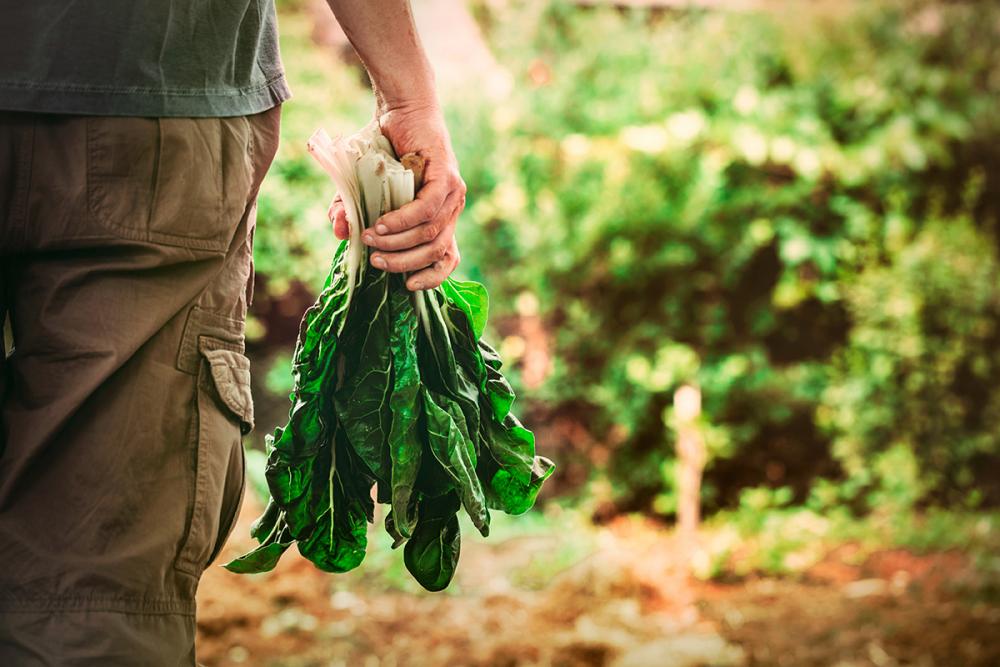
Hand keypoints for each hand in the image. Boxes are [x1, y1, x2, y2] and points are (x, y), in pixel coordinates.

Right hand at [327, 100, 465, 290]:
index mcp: (441, 217)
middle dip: (404, 263)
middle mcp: (452, 208)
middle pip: (437, 251)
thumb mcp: (363, 186)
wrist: (400, 107)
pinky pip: (428, 208)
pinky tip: (382, 224)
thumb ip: (351, 210)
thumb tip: (338, 232)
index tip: (407, 287)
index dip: (432, 278)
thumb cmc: (384, 147)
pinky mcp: (447, 175)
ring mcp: (453, 192)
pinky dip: (404, 220)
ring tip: (371, 239)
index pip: (447, 258)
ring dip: (399, 242)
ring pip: (432, 232)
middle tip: (375, 261)